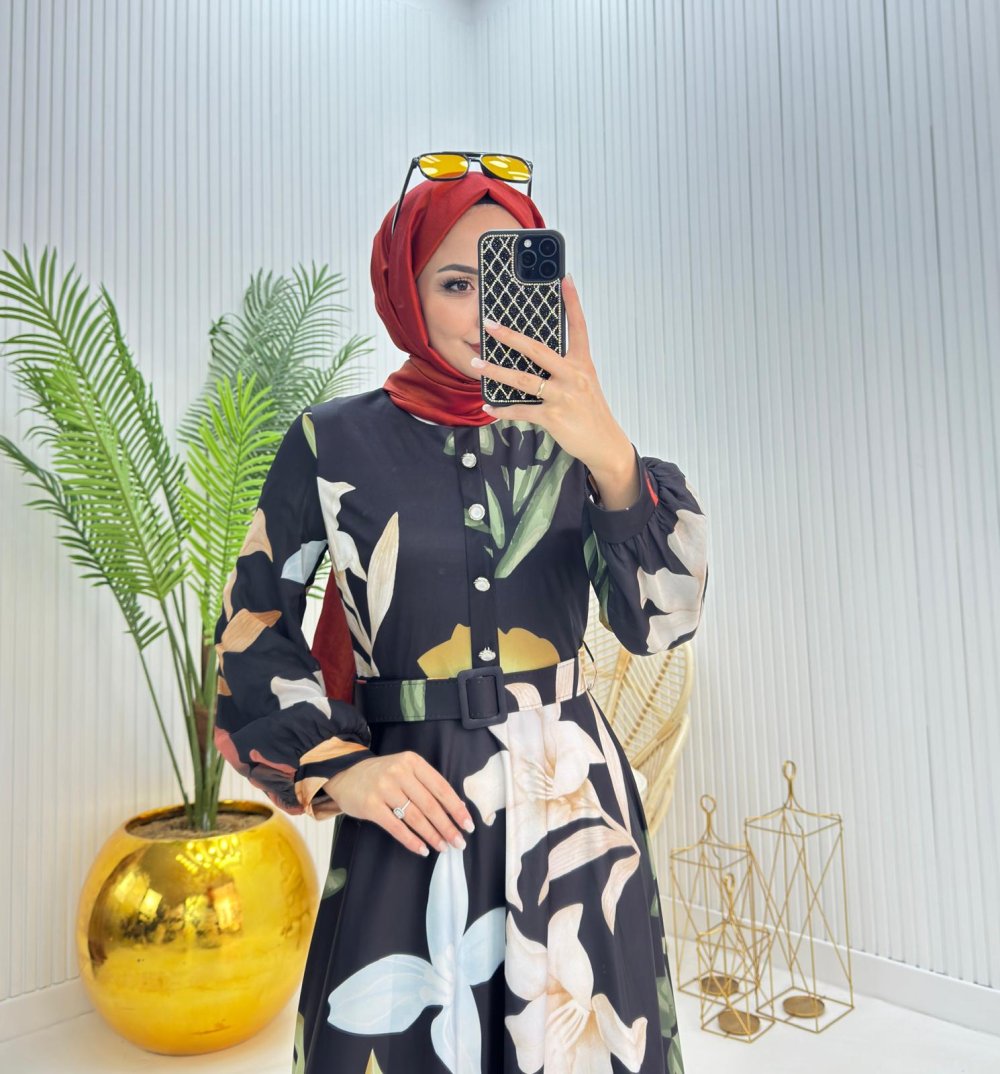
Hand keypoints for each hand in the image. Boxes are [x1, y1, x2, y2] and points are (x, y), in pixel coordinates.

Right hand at [322, 752, 475, 856]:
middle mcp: (399, 772)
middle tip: (459, 842)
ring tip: (443, 847)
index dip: (456, 808)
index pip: (441, 787)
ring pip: (415, 817)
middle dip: (447, 826)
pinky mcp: (370, 805)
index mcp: (413, 762)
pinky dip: (411, 840)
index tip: (468, 824)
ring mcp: (384, 788)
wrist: (346, 774)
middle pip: (430, 805)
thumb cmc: (382, 775)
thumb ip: (426, 784)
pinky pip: (396, 827)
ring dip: (432, 835)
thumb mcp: (405, 769)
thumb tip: (455, 810)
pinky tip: (422, 849)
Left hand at [472, 274, 633, 475]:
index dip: (572, 301)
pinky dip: (503, 410)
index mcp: (582, 363)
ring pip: (523, 379)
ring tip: (476, 365)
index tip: (564, 278)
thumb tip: (534, 356)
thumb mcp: (584, 383)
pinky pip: (522, 410)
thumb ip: (564, 368)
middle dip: (510, 336)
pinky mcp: (554, 417)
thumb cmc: (591, 412)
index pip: (578, 326)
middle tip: (489, 325)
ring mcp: (563, 396)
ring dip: (496, 372)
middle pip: (538, 349)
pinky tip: (490, 406)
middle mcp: (574, 375)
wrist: (605, 443)